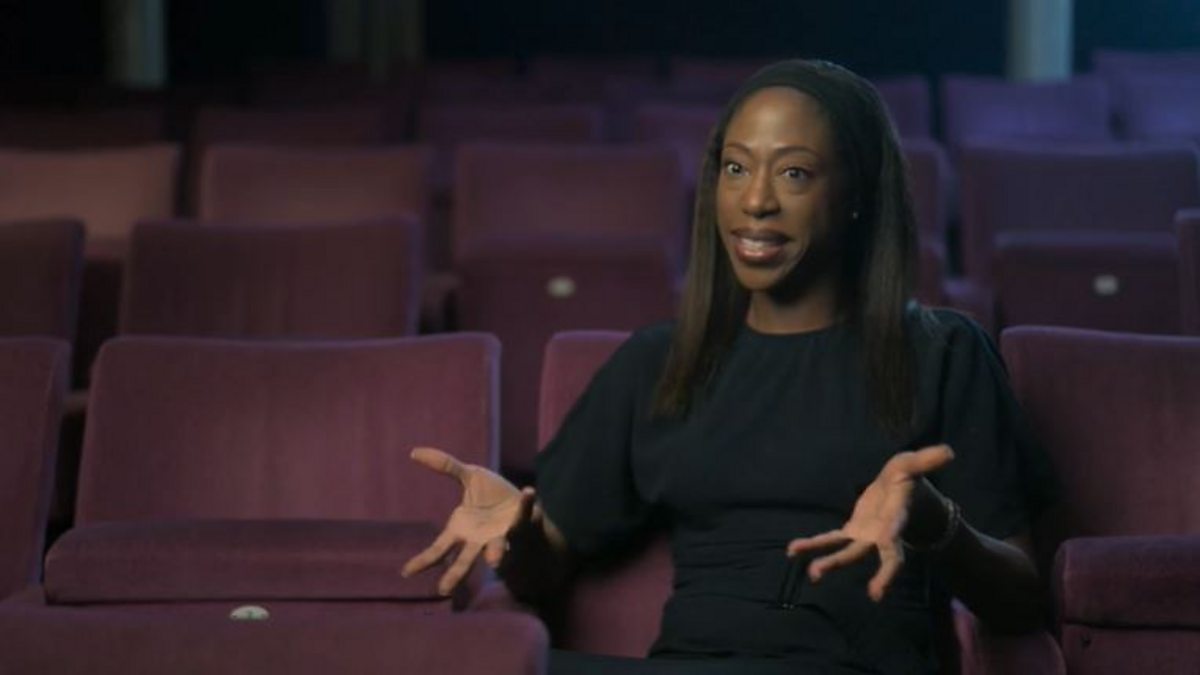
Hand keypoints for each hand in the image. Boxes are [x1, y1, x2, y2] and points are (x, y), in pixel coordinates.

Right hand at [400, 446, 536, 594]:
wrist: (522, 501)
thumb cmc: (491, 495)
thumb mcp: (469, 476)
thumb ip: (445, 465)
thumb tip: (414, 452)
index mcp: (462, 530)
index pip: (439, 549)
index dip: (422, 560)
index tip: (405, 572)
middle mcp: (480, 539)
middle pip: (465, 559)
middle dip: (456, 573)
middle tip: (444, 590)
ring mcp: (502, 535)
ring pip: (498, 547)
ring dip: (496, 552)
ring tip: (495, 561)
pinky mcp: (524, 524)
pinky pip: (526, 512)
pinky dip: (527, 502)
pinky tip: (529, 491)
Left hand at [785, 444, 954, 601]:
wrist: (902, 495)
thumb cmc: (907, 479)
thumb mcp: (913, 465)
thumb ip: (927, 460)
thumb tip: (950, 451)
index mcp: (896, 518)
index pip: (896, 537)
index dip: (892, 544)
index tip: (885, 553)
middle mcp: (881, 534)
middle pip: (874, 555)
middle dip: (867, 572)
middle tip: (864, 592)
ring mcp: (865, 537)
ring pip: (847, 554)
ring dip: (830, 563)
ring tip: (812, 574)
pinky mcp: (852, 532)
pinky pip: (829, 540)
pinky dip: (812, 545)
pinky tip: (791, 551)